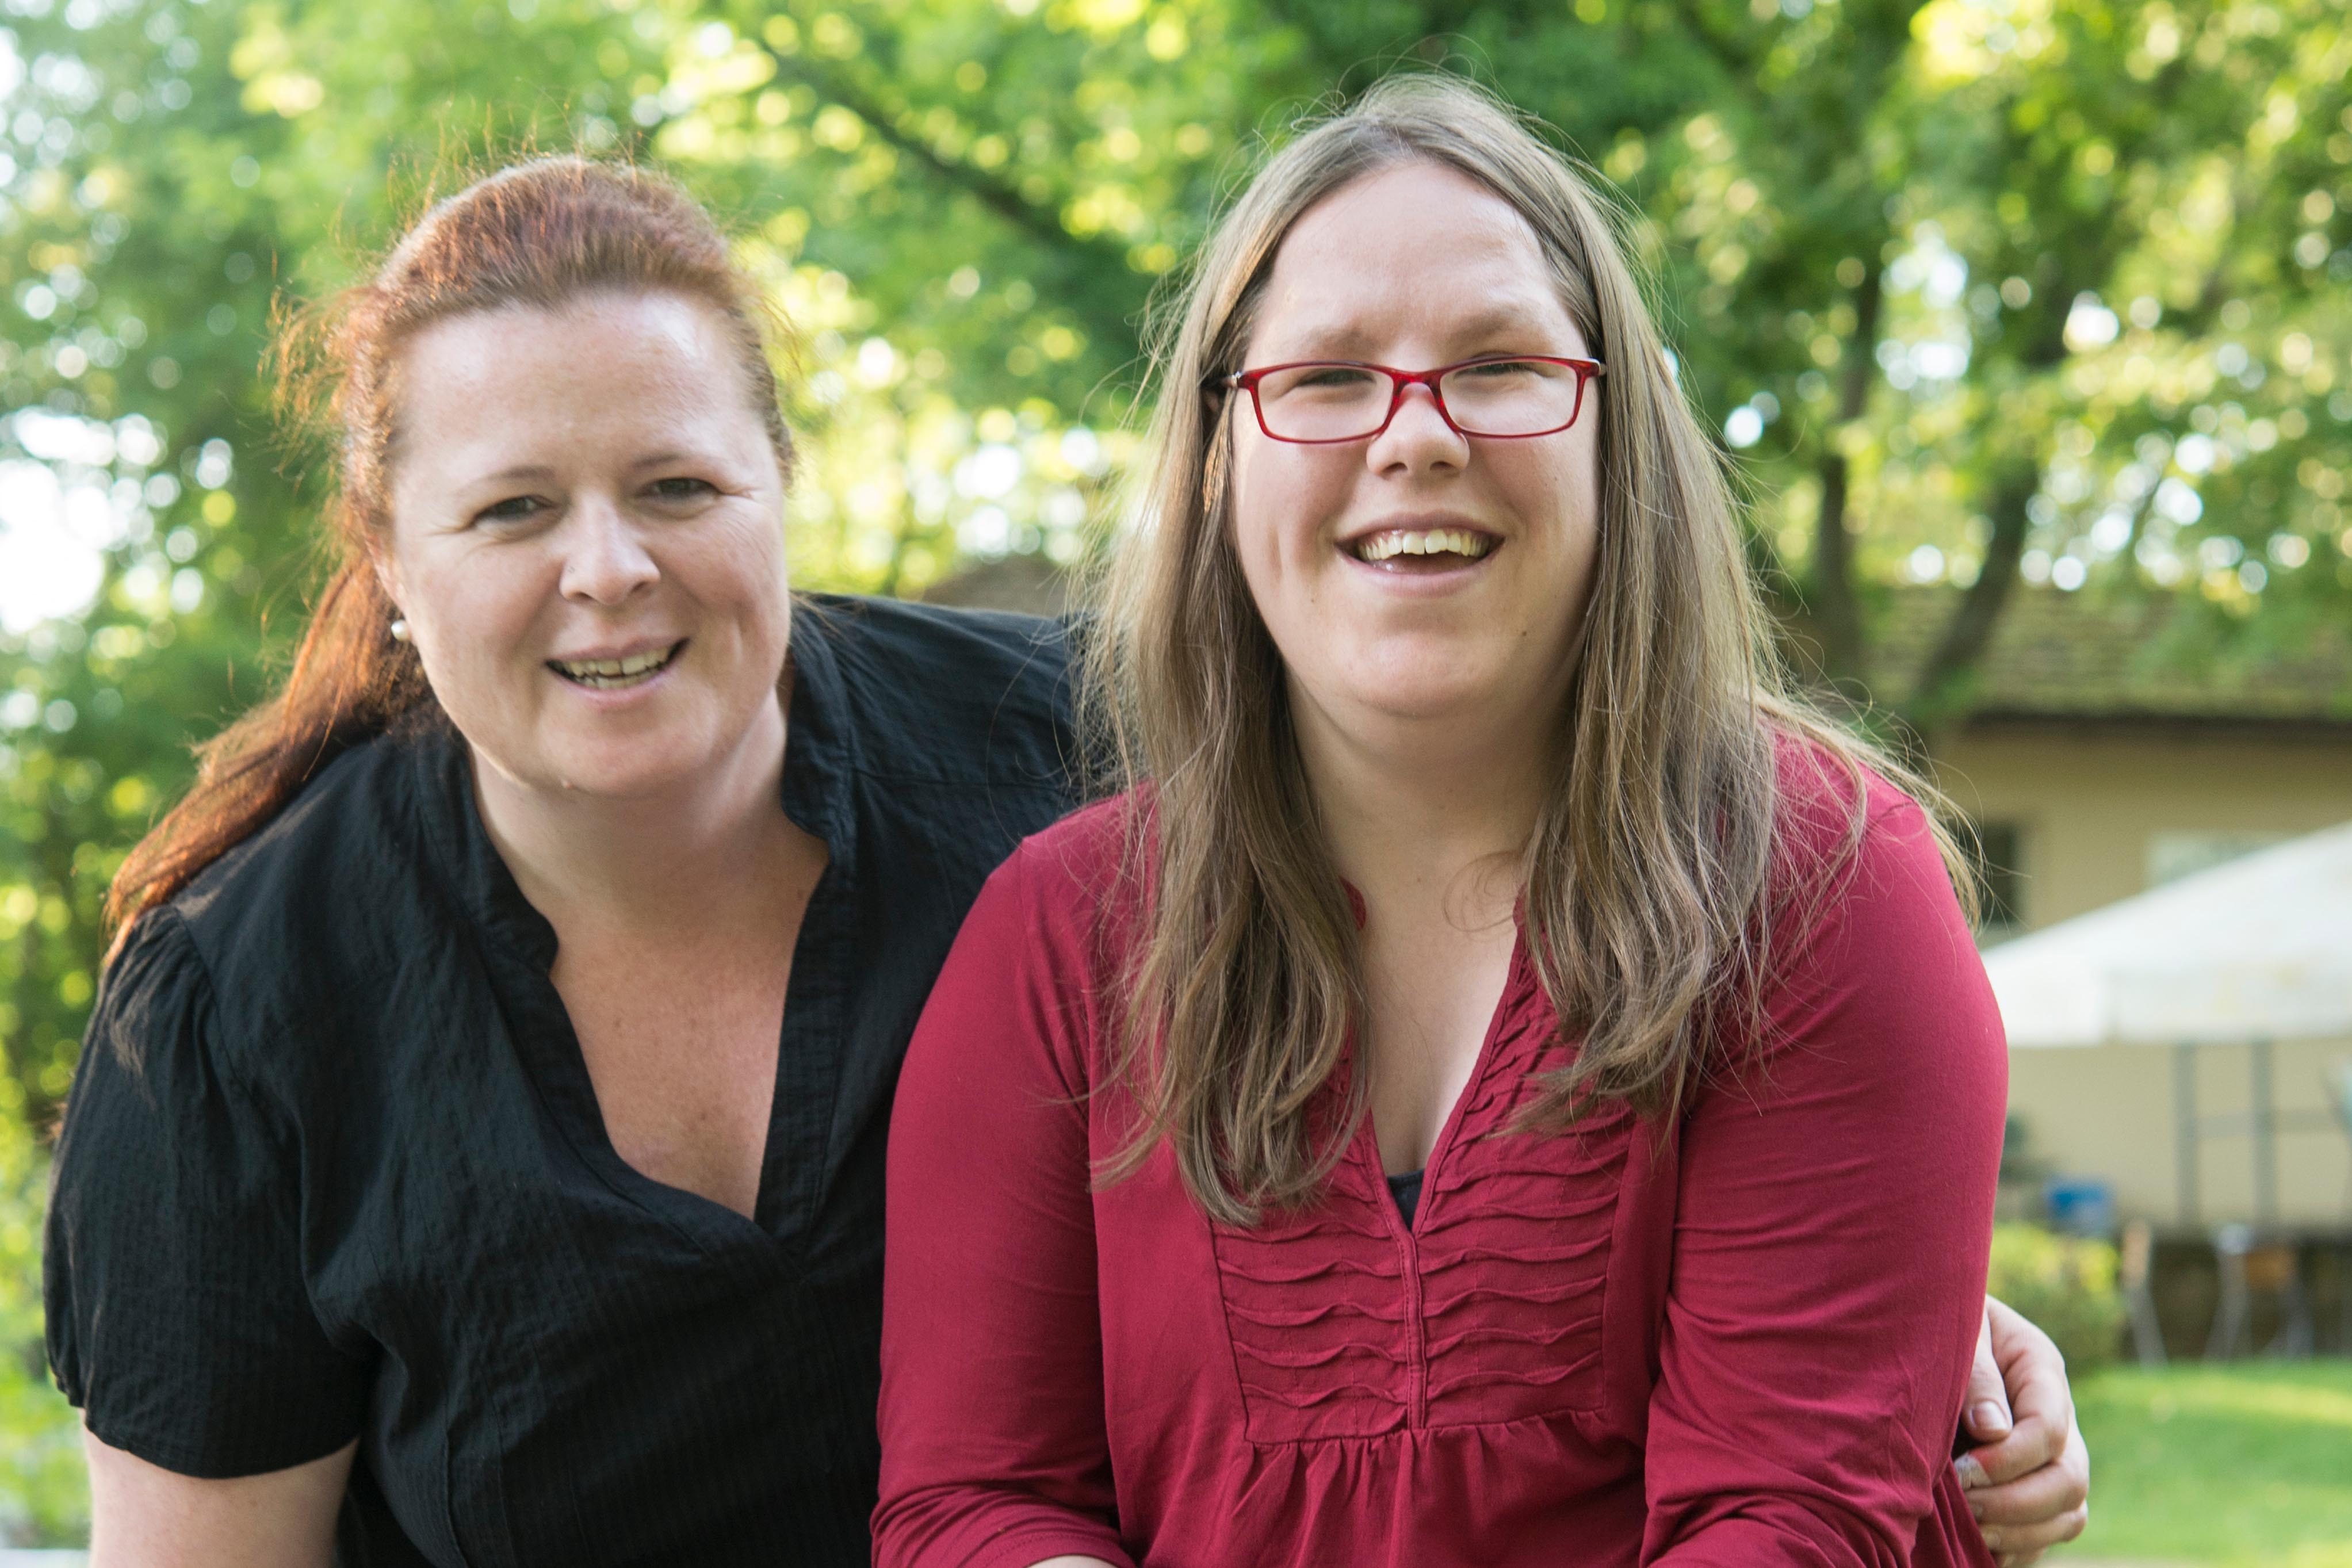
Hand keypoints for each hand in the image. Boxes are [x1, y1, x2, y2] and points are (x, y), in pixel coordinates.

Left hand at [1954, 1297, 2089, 1565]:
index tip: (1962, 1471)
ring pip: (2068, 1514)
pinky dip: (2018, 1547)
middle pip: (2070, 1480)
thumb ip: (1975, 1373)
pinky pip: (2047, 1532)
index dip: (2009, 1460)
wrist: (1920, 1323)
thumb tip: (1993, 1431)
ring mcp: (2051, 1455)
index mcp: (2040, 1367)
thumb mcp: (1953, 1328)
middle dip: (2018, 1503)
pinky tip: (1977, 1545)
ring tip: (1971, 1530)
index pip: (2047, 1429)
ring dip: (2021, 1532)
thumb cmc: (1930, 1318)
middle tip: (1965, 1505)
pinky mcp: (2033, 1484)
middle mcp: (2057, 1415)